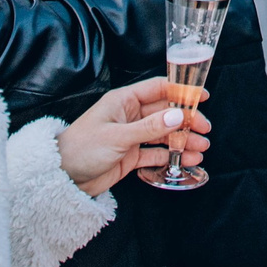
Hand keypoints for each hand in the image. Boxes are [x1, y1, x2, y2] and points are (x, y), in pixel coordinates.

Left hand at [56, 75, 212, 195]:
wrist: (62, 177)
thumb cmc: (82, 148)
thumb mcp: (117, 136)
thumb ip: (149, 127)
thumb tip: (177, 116)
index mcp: (123, 101)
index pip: (158, 89)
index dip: (180, 91)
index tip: (201, 97)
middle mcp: (130, 116)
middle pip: (165, 113)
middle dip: (187, 120)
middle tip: (204, 129)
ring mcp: (132, 136)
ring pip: (164, 134)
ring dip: (182, 140)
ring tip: (201, 149)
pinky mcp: (131, 156)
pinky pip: (156, 153)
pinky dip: (172, 156)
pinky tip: (187, 160)